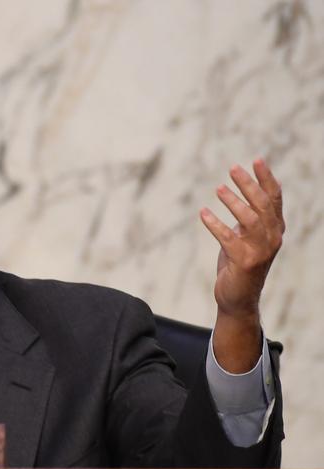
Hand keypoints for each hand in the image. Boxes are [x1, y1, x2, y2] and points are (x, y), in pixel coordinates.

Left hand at [200, 159, 284, 371]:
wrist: (237, 298)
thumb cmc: (239, 264)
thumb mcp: (246, 238)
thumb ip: (248, 219)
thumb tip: (239, 196)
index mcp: (274, 230)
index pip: (274, 199)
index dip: (266, 178)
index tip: (257, 159)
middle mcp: (272, 238)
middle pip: (262, 205)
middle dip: (249, 184)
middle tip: (233, 168)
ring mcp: (259, 251)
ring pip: (249, 220)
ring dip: (233, 202)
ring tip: (218, 188)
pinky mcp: (243, 262)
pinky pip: (228, 238)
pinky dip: (215, 224)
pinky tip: (203, 213)